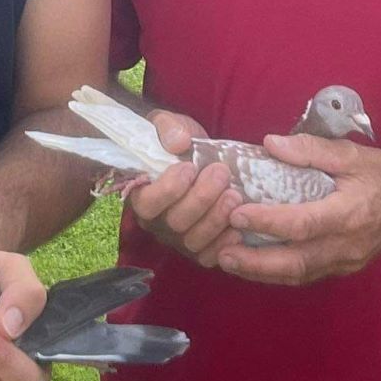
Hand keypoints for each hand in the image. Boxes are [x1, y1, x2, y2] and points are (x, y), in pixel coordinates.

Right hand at [126, 108, 244, 269]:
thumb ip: (168, 128)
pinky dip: (224, 244)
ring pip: (194, 242)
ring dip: (216, 219)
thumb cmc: (177, 140)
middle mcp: (157, 222)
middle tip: (221, 173)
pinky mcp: (200, 248)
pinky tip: (238, 226)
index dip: (168, 190)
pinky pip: (209, 257)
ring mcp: (178, 239)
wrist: (197, 154)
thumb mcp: (169, 124)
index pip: (147, 203)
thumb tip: (178, 143)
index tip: (189, 167)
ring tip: (234, 195)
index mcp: (142, 194)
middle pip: (175, 223)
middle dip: (201, 199)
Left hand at [217, 132, 380, 285]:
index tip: (236, 212)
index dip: (267, 221)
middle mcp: (346, 245)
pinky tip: (257, 263)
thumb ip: (310, 149)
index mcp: (349, 214)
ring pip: (299, 275)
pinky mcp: (345, 267)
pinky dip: (279, 272)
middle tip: (221, 253)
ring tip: (229, 261)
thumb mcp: (351, 153)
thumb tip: (270, 143)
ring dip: (262, 272)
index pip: (301, 224)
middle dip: (255, 262)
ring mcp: (346, 262)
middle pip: (295, 262)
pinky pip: (308, 274)